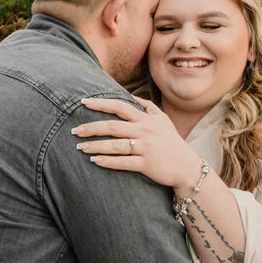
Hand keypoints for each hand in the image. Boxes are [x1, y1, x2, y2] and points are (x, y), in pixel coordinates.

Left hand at [74, 97, 200, 188]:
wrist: (186, 166)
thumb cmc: (171, 142)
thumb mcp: (164, 120)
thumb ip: (148, 107)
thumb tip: (133, 96)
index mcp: (146, 119)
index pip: (120, 107)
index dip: (101, 103)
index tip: (83, 102)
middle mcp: (145, 131)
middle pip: (113, 126)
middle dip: (91, 128)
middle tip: (75, 131)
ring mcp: (146, 148)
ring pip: (115, 145)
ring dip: (95, 146)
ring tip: (80, 147)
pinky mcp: (147, 164)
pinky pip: (123, 162)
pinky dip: (108, 161)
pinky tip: (95, 160)